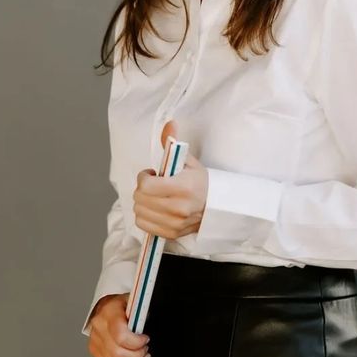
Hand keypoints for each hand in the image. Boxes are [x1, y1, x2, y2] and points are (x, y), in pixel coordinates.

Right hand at [87, 293, 150, 356]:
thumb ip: (141, 311)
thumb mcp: (134, 300)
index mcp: (109, 312)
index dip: (136, 342)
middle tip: (145, 349)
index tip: (145, 339)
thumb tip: (148, 321)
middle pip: (117, 352)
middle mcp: (99, 327)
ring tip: (141, 356)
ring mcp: (95, 340)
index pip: (121, 335)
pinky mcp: (94, 351)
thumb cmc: (121, 304)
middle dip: (137, 355)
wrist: (106, 306)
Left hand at [133, 120, 208, 239]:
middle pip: (139, 198)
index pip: (146, 185)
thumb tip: (169, 123)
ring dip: (142, 203)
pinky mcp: (171, 234)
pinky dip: (144, 216)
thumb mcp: (188, 161)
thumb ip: (173, 144)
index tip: (152, 174)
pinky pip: (143, 225)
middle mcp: (177, 207)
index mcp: (182, 187)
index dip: (144, 177)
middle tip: (153, 185)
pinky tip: (155, 209)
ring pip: (139, 212)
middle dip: (142, 189)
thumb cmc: (201, 182)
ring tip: (155, 197)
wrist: (217, 207)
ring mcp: (174, 223)